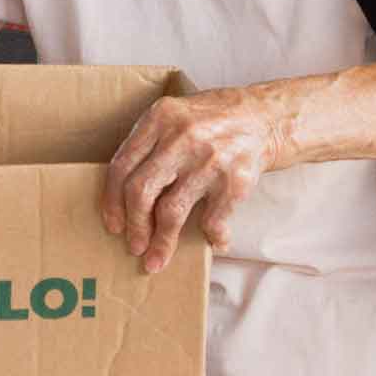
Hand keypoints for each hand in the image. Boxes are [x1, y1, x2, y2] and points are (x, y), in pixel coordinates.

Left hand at [101, 87, 286, 273]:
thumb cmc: (213, 119)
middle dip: (134, 226)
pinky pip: (212, 220)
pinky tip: (214, 241)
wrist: (264, 115)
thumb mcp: (174, 116)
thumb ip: (149, 144)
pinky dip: (212, 237)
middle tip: (134, 245)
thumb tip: (122, 194)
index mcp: (159, 118)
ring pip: (172, 212)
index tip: (114, 224)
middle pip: (140, 191)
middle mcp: (181, 136)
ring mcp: (208, 159)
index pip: (121, 166)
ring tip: (156, 260)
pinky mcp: (234, 179)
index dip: (112, 201)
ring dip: (162, 243)